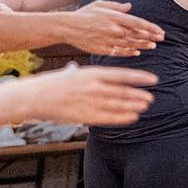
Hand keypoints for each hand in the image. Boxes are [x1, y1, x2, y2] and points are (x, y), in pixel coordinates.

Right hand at [27, 64, 158, 124]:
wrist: (34, 97)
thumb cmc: (50, 84)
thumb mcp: (67, 73)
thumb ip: (76, 72)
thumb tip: (75, 69)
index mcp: (91, 73)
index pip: (122, 75)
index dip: (139, 78)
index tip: (153, 79)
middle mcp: (94, 87)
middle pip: (123, 91)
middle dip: (138, 94)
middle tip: (150, 96)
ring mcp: (91, 102)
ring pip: (119, 105)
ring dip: (134, 105)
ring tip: (145, 106)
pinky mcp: (86, 116)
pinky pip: (109, 118)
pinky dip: (123, 117)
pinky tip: (133, 117)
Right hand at [66, 1, 164, 55]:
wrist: (67, 27)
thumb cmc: (84, 13)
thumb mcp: (100, 4)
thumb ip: (117, 6)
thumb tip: (130, 7)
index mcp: (115, 17)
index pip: (138, 23)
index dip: (151, 28)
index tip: (160, 32)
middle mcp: (114, 29)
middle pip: (137, 35)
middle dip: (150, 37)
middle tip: (160, 39)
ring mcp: (109, 40)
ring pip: (130, 44)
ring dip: (143, 45)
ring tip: (152, 46)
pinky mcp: (103, 49)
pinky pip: (119, 52)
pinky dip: (129, 52)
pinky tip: (136, 52)